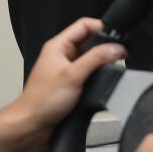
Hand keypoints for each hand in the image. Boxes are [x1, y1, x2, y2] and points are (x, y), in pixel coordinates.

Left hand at [2, 17, 125, 151]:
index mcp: (58, 46)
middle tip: (121, 55)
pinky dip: (98, 76)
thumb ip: (96, 59)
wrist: (32, 126)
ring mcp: (68, 70)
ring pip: (91, 59)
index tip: (119, 37)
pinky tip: (107, 82)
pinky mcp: (72, 85)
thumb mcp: (73, 76)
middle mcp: (63, 55)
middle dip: (105, 47)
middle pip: (89, 42)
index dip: (101, 27)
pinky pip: (89, 74)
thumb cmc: (43, 100)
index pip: (83, 25)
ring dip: (102, 63)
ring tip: (116, 68)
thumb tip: (117, 48)